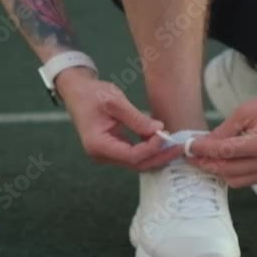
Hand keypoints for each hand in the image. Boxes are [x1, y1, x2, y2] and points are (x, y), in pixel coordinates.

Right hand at [56, 67, 181, 169]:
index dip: (151, 148)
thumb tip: (159, 130)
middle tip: (179, 147)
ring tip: (174, 145)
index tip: (165, 135)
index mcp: (98, 145)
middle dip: (159, 156)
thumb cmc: (93, 94)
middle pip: (136, 164)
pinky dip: (148, 150)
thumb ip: (137, 118)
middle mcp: (101, 155)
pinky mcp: (112, 150)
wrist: (77, 92)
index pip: (131, 155)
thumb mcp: (115, 102)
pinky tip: (162, 142)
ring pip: (136, 162)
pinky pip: (133, 155)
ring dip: (156, 155)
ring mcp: (106, 155)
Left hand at [188, 87, 256, 186]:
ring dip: (217, 170)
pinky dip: (231, 173)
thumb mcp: (245, 112)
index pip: (224, 152)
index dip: (202, 150)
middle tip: (190, 155)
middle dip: (205, 163)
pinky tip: (221, 162)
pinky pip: (246, 180)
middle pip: (227, 170)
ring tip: (203, 158)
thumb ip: (222, 131)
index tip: (186, 146)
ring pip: (235, 180)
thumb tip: (200, 144)